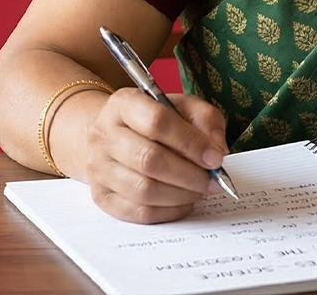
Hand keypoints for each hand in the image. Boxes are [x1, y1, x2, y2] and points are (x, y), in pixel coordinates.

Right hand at [85, 88, 228, 222]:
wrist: (112, 134)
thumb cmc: (154, 119)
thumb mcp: (183, 106)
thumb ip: (206, 120)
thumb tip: (218, 151)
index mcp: (125, 104)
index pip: (158, 122)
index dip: (191, 143)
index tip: (215, 158)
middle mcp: (104, 135)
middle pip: (149, 160)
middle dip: (189, 175)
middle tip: (213, 181)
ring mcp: (98, 168)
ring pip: (143, 190)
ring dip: (180, 195)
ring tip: (200, 190)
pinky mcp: (101, 196)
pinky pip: (137, 212)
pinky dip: (168, 212)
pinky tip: (184, 202)